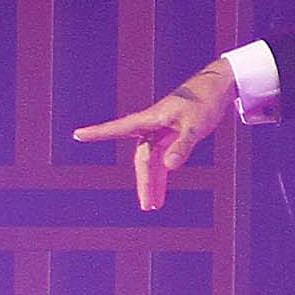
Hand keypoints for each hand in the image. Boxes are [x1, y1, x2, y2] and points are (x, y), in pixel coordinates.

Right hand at [73, 64, 236, 211]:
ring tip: (152, 206)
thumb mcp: (196, 125)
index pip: (119, 128)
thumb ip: (182, 145)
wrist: (217, 88)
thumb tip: (169, 167)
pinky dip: (162, 175)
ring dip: (153, 183)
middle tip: (147, 206)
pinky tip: (160, 192)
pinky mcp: (171, 138)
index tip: (77, 134)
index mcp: (151, 119)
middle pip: (143, 158)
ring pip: (152, 163)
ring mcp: (161, 134)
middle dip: (144, 182)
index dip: (98, 132)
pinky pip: (162, 160)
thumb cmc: (204, 101)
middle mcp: (151, 128)